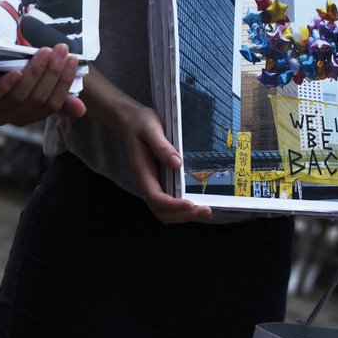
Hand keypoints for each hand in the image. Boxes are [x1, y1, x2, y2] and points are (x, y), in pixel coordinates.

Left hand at [0, 44, 82, 126]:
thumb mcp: (31, 79)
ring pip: (18, 97)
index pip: (52, 104)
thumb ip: (52, 92)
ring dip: (34, 74)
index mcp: (26, 115)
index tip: (72, 60)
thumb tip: (82, 110)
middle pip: (37, 99)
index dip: (64, 83)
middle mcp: (9, 117)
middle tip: (60, 51)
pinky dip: (6, 85)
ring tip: (44, 53)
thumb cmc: (3, 71)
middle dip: (52, 74)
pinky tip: (16, 71)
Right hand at [117, 102, 212, 224]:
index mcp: (142, 172)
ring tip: (205, 211)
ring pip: (165, 211)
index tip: (191, 204)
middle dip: (183, 216)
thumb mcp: (150, 129)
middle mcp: (146, 183)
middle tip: (206, 211)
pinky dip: (182, 209)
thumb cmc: (140, 123)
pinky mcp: (159, 182)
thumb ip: (162, 146)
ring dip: (184, 216)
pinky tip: (197, 204)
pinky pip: (169, 203)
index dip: (173, 205)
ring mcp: (152, 184)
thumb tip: (177, 163)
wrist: (131, 121)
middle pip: (161, 211)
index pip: (156, 197)